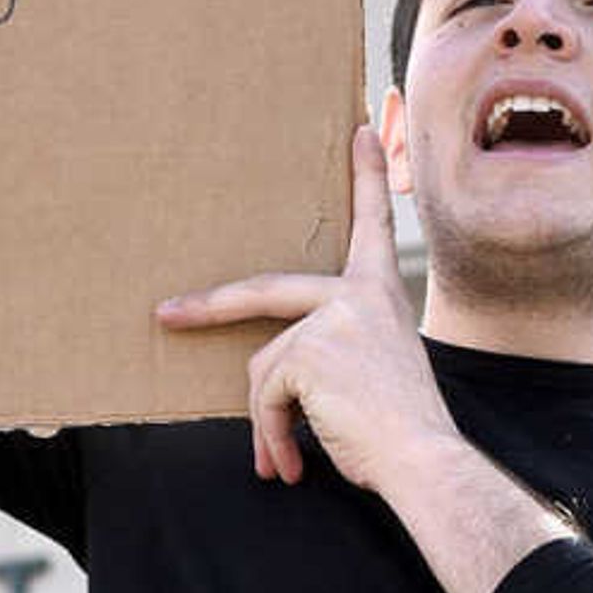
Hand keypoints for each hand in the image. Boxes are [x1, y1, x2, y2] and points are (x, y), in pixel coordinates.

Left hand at [157, 126, 454, 489]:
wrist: (423, 460)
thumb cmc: (401, 432)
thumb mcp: (368, 375)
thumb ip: (328, 353)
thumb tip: (268, 383)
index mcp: (381, 295)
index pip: (374, 224)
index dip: (367, 177)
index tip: (359, 131)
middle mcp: (359, 295)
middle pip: (264, 290)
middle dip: (210, 306)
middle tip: (169, 313)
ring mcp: (334, 318)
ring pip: (264, 367)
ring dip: (268, 421)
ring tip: (287, 461)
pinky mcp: (310, 349)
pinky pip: (264, 394)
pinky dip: (271, 434)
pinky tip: (290, 461)